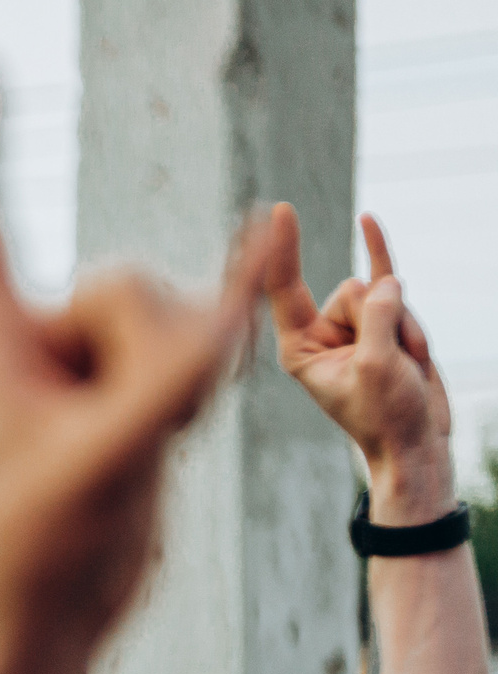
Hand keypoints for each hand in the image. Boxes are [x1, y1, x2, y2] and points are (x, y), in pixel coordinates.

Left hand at [0, 76, 284, 644]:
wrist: (48, 616)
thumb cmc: (38, 549)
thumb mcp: (107, 456)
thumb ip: (173, 378)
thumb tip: (233, 311)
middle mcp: (37, 343)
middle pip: (121, 283)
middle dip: (146, 348)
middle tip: (112, 436)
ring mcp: (91, 369)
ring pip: (171, 317)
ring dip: (178, 381)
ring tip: (135, 453)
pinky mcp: (136, 396)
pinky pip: (198, 339)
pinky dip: (222, 331)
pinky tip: (248, 273)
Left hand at [265, 205, 453, 517]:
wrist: (415, 441)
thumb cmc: (387, 415)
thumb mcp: (377, 367)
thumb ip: (377, 318)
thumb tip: (386, 280)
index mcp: (298, 349)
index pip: (285, 289)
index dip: (283, 249)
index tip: (279, 210)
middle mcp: (319, 333)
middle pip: (353, 291)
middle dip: (384, 321)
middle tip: (390, 364)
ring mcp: (351, 325)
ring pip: (385, 293)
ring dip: (407, 327)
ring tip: (404, 365)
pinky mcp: (381, 321)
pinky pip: (382, 276)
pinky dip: (379, 249)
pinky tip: (369, 219)